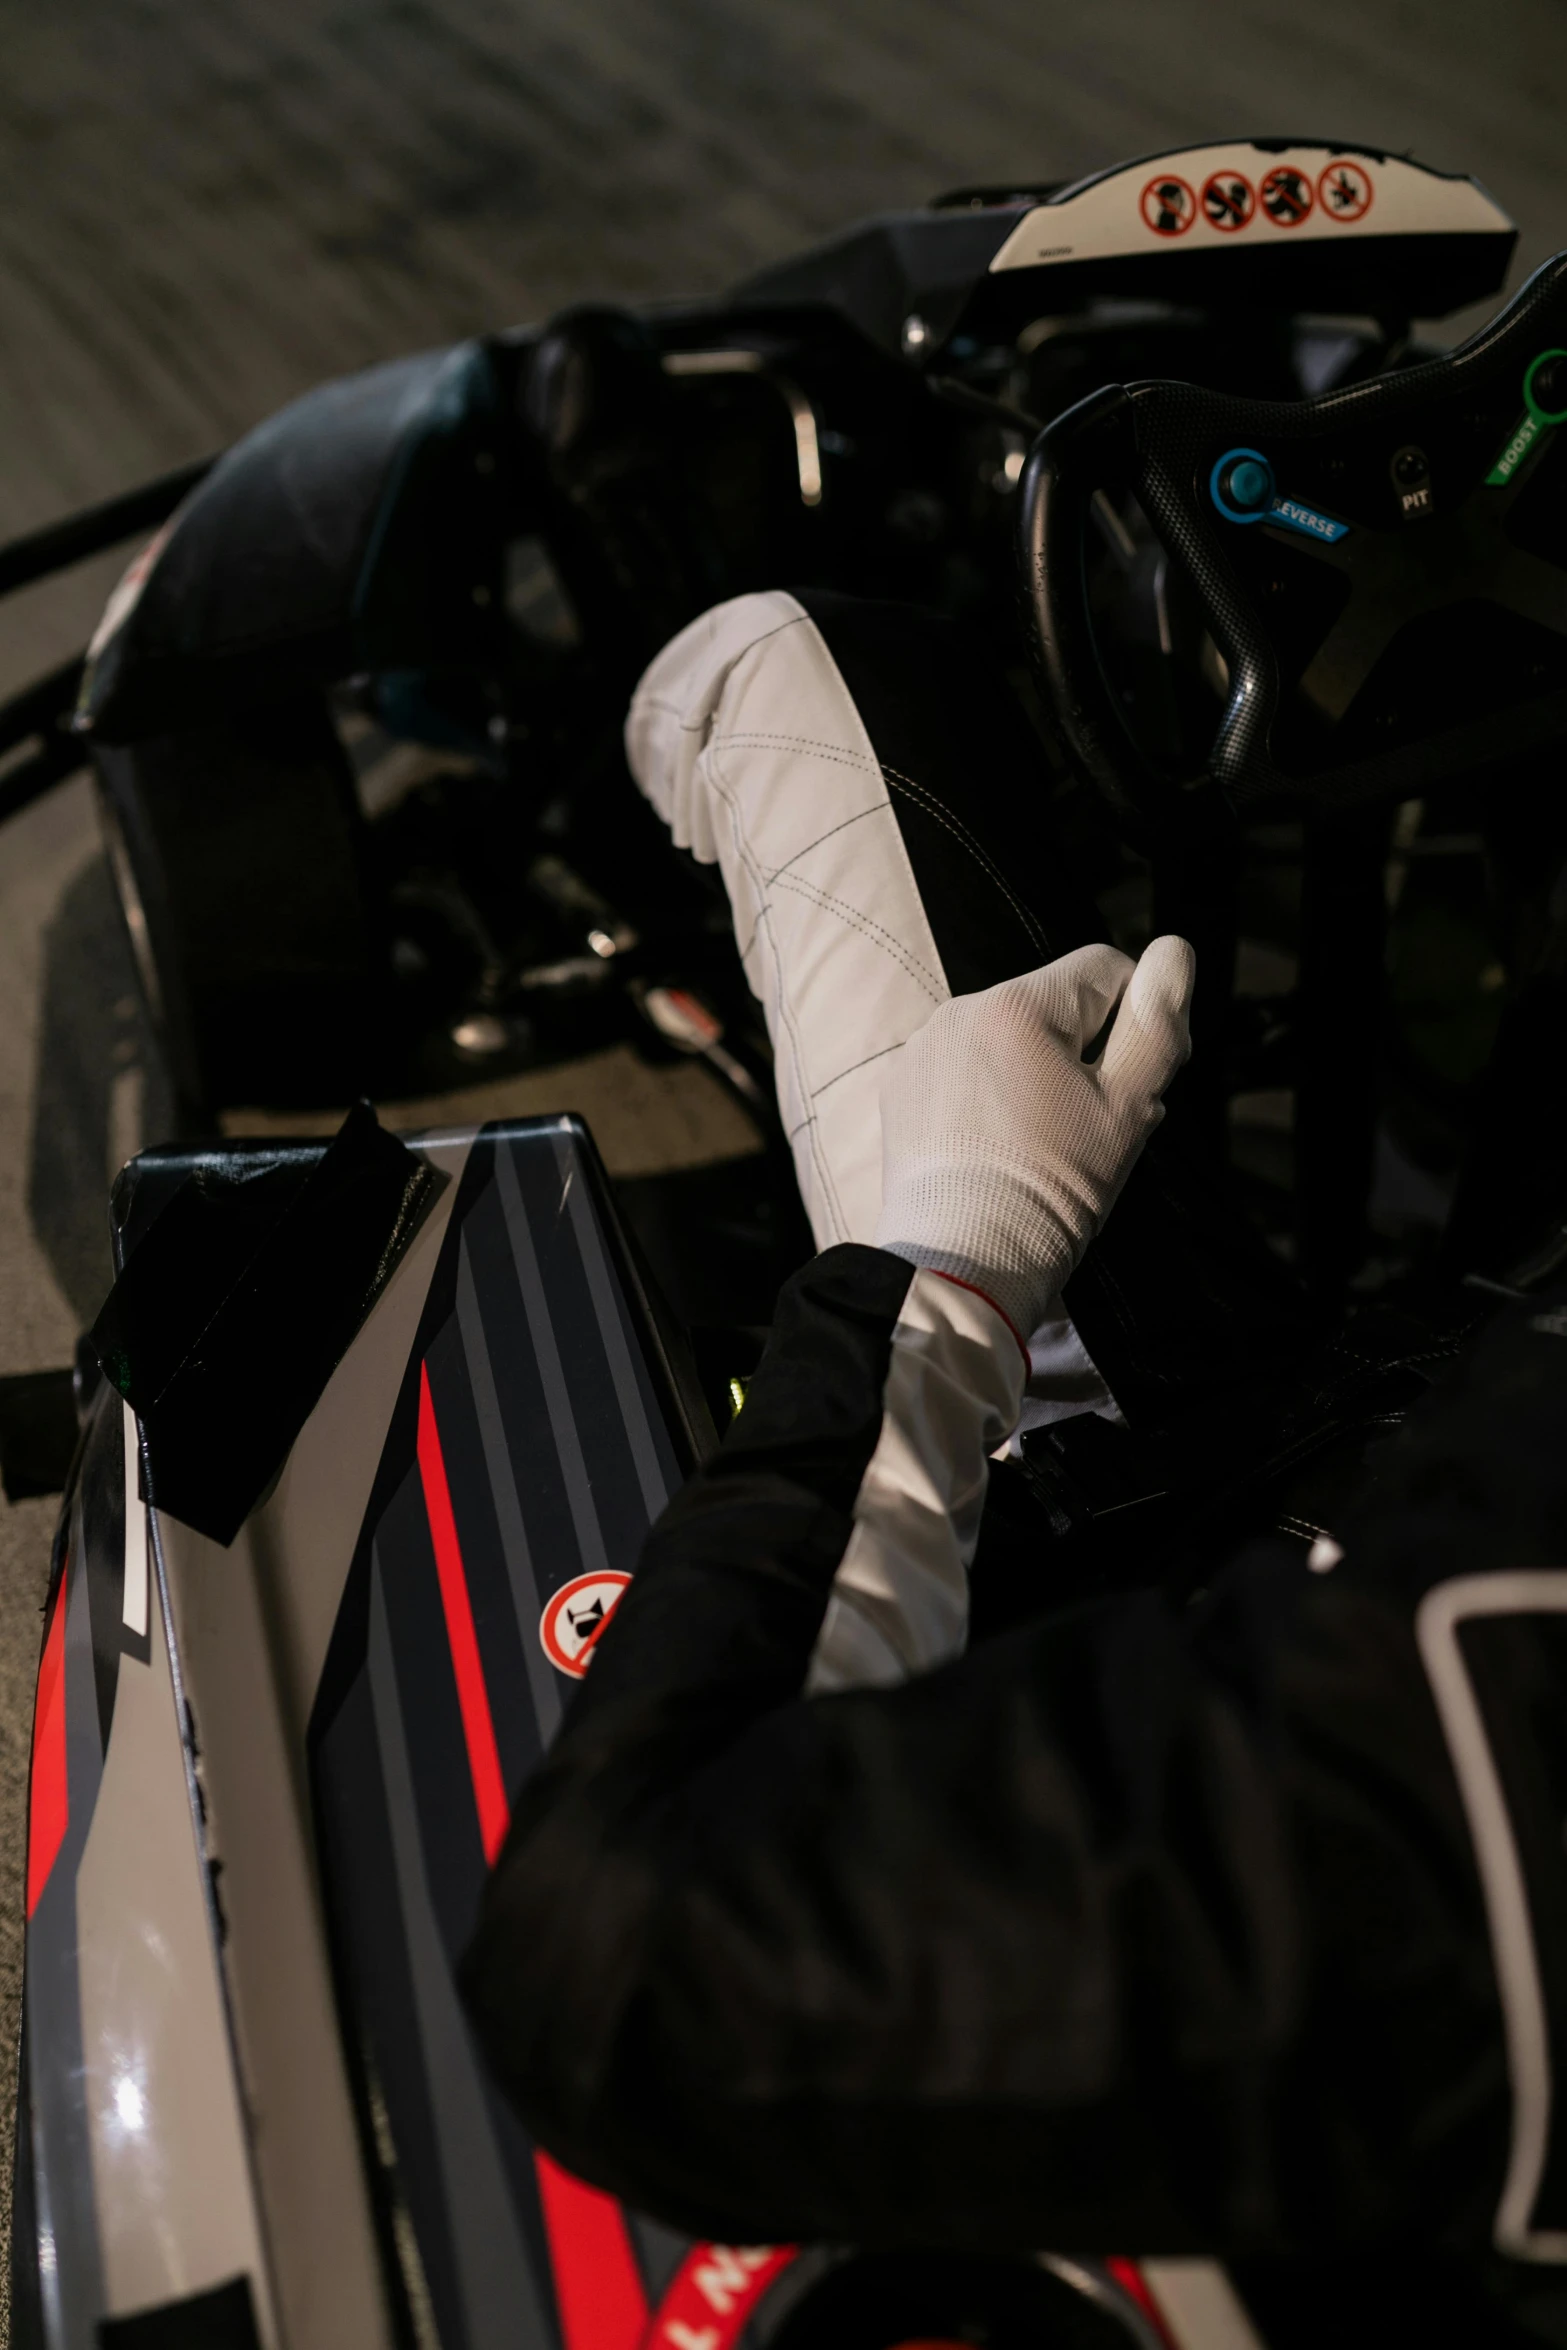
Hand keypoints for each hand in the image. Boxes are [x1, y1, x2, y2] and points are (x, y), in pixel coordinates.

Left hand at [874, 938, 1195, 1340]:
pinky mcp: (900, 1084)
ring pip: (1009, 1034)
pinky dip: (986, 1093)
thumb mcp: (1129, 1108)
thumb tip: (1173, 950)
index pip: (1106, 967)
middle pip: (1054, 1002)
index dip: (1134, 1024)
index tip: (1125, 1087)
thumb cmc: (1055, 1191)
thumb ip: (1157, 1023)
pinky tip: (994, 1147)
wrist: (962, 1265)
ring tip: (1034, 1142)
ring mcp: (923, 1046)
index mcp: (1018, 1005)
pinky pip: (964, 1065)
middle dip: (1080, 1049)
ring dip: (1032, 1069)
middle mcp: (960, 1009)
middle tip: (1081, 1126)